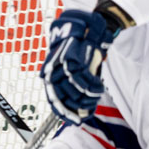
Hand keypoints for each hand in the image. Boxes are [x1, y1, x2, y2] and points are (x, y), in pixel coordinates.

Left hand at [41, 9, 113, 123]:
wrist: (89, 28)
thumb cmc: (82, 51)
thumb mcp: (73, 68)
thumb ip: (70, 84)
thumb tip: (76, 106)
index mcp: (49, 74)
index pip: (53, 99)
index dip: (64, 112)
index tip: (74, 121)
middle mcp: (52, 71)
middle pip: (64, 98)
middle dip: (78, 107)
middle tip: (88, 109)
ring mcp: (61, 66)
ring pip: (75, 91)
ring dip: (88, 97)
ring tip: (96, 95)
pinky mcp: (73, 61)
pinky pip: (84, 81)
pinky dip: (94, 88)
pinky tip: (99, 88)